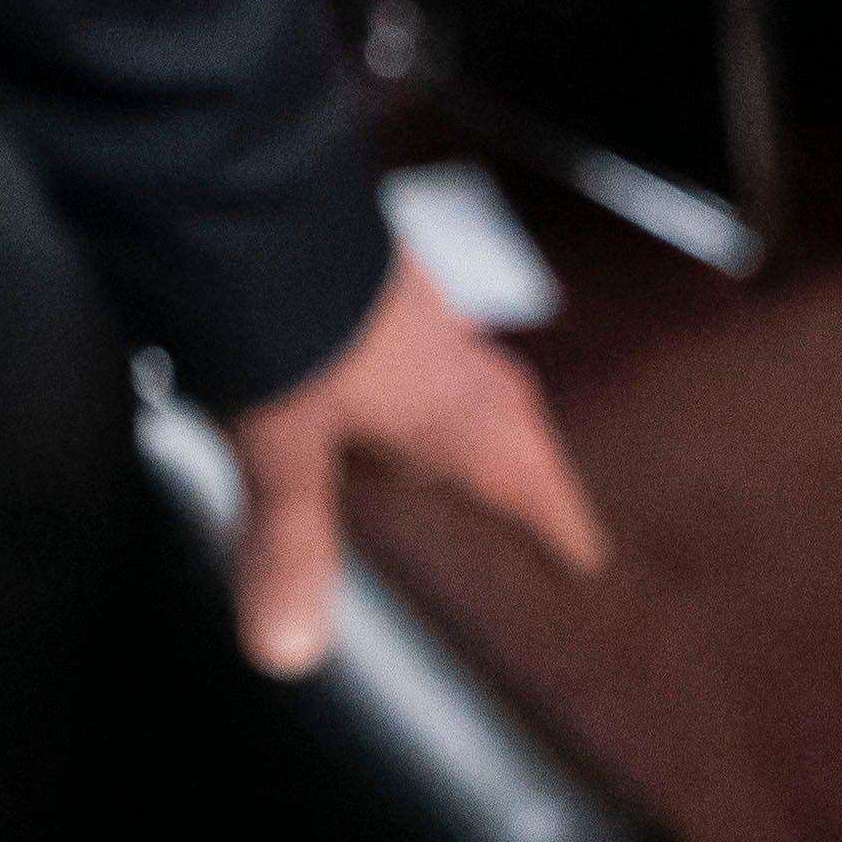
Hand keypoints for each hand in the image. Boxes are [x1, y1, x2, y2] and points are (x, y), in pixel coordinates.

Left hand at [221, 245, 605, 675]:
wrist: (255, 189)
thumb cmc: (284, 312)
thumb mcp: (281, 444)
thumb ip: (290, 543)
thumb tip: (288, 653)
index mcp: (453, 408)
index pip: (528, 481)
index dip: (557, 527)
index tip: (586, 563)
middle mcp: (451, 357)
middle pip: (512, 423)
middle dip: (529, 470)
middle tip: (543, 508)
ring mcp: (414, 309)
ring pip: (470, 371)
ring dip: (480, 411)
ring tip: (467, 446)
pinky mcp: (372, 276)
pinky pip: (423, 336)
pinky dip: (425, 368)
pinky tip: (386, 369)